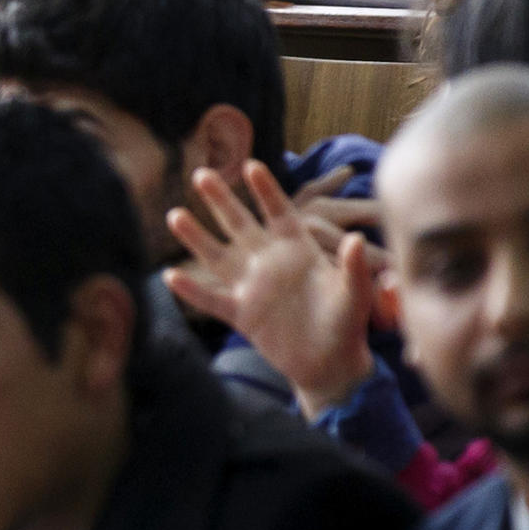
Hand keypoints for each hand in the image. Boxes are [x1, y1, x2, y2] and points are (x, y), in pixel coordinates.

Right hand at [165, 161, 383, 410]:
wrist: (329, 364)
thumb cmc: (346, 324)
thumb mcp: (355, 294)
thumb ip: (354, 268)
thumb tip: (358, 239)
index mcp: (298, 249)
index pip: (279, 212)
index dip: (266, 190)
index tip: (251, 165)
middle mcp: (270, 262)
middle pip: (240, 224)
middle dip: (221, 199)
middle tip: (201, 173)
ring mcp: (252, 287)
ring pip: (218, 256)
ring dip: (197, 237)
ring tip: (175, 214)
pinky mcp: (241, 315)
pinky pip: (212, 299)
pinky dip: (193, 290)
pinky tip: (170, 275)